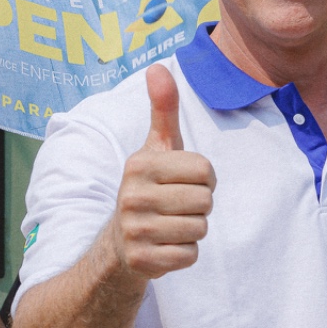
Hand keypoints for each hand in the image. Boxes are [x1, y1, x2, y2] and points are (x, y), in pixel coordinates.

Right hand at [110, 66, 215, 278]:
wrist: (120, 243)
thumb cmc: (149, 188)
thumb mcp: (155, 148)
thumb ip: (163, 109)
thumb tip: (157, 67)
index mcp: (140, 165)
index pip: (207, 171)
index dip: (204, 179)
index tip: (181, 183)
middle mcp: (132, 196)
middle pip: (206, 201)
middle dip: (199, 206)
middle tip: (175, 207)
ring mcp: (135, 230)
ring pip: (201, 229)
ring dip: (193, 230)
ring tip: (170, 224)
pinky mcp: (142, 260)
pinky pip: (190, 255)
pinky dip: (184, 253)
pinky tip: (165, 245)